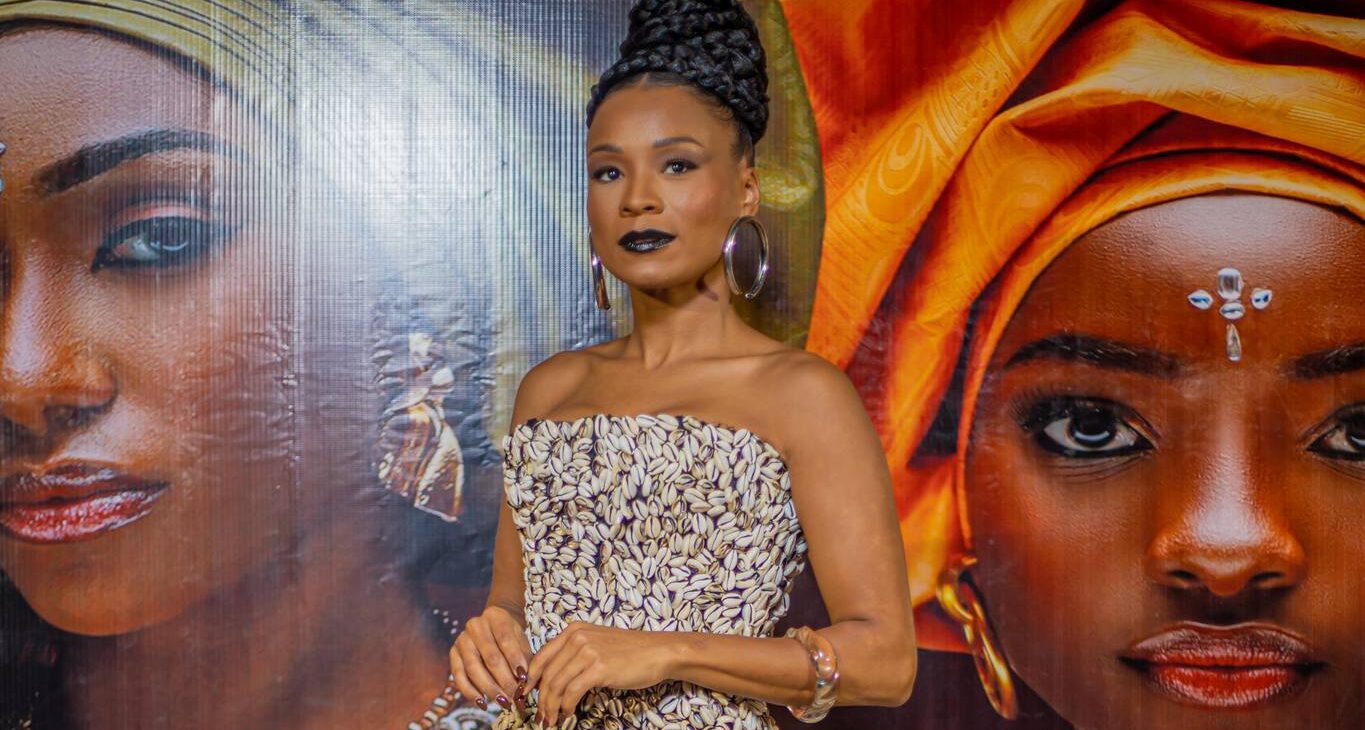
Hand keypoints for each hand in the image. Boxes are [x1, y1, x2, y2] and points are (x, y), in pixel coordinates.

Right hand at [449, 604, 531, 712]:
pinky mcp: (453, 654)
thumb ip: (526, 660)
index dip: (515, 660)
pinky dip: (471, 692)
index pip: (506, 639)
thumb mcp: (522, 641)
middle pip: (491, 657)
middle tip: (516, 697)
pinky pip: (459, 676)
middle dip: (505, 680)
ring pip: (474, 668)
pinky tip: (483, 703)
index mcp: (495, 616)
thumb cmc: (512, 638)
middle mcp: (475, 625)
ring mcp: (462, 639)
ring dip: (490, 689)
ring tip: (504, 703)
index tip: (525, 679)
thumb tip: (526, 684)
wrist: (492, 628)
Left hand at [526, 622, 674, 726]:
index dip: (531, 680)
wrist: (657, 652)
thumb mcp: (596, 644)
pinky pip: (572, 692)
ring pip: (556, 685)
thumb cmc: (629, 652)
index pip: (541, 657)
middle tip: (540, 717)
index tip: (527, 697)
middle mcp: (577, 638)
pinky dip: (566, 707)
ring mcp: (588, 652)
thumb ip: (574, 655)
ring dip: (551, 707)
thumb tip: (552, 680)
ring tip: (551, 720)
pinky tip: (568, 714)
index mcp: (573, 631)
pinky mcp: (598, 668)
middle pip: (547, 674)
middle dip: (541, 700)